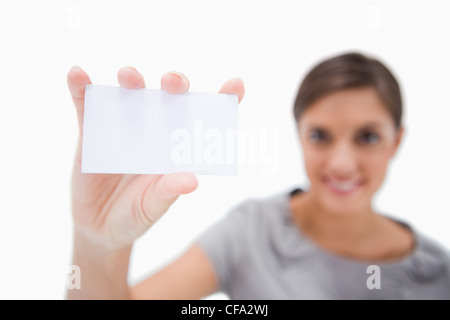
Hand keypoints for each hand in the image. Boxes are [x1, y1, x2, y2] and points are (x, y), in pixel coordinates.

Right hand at [67, 67, 244, 247]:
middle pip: (169, 98)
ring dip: (130, 80)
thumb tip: (191, 180)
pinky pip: (87, 107)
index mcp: (177, 148)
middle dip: (174, 84)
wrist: (99, 228)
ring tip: (128, 76)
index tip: (237, 84)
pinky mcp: (92, 133)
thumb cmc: (134, 217)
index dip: (222, 100)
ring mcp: (124, 128)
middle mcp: (155, 132)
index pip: (204, 120)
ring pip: (130, 94)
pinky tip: (77, 75)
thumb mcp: (152, 208)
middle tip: (172, 81)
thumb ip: (168, 193)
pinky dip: (81, 90)